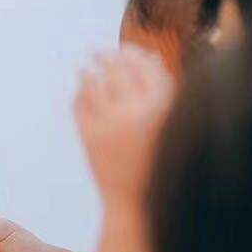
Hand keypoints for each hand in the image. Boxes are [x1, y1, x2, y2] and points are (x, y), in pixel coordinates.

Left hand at [73, 47, 174, 208]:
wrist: (139, 201)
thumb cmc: (161, 161)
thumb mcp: (171, 125)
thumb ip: (163, 91)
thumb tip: (148, 55)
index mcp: (165, 107)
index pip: (146, 66)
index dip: (134, 54)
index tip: (126, 50)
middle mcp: (137, 111)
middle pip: (118, 69)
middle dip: (107, 56)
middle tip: (98, 51)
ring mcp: (111, 123)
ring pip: (94, 83)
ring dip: (88, 72)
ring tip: (84, 68)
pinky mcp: (89, 136)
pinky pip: (80, 104)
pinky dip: (80, 94)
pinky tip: (81, 92)